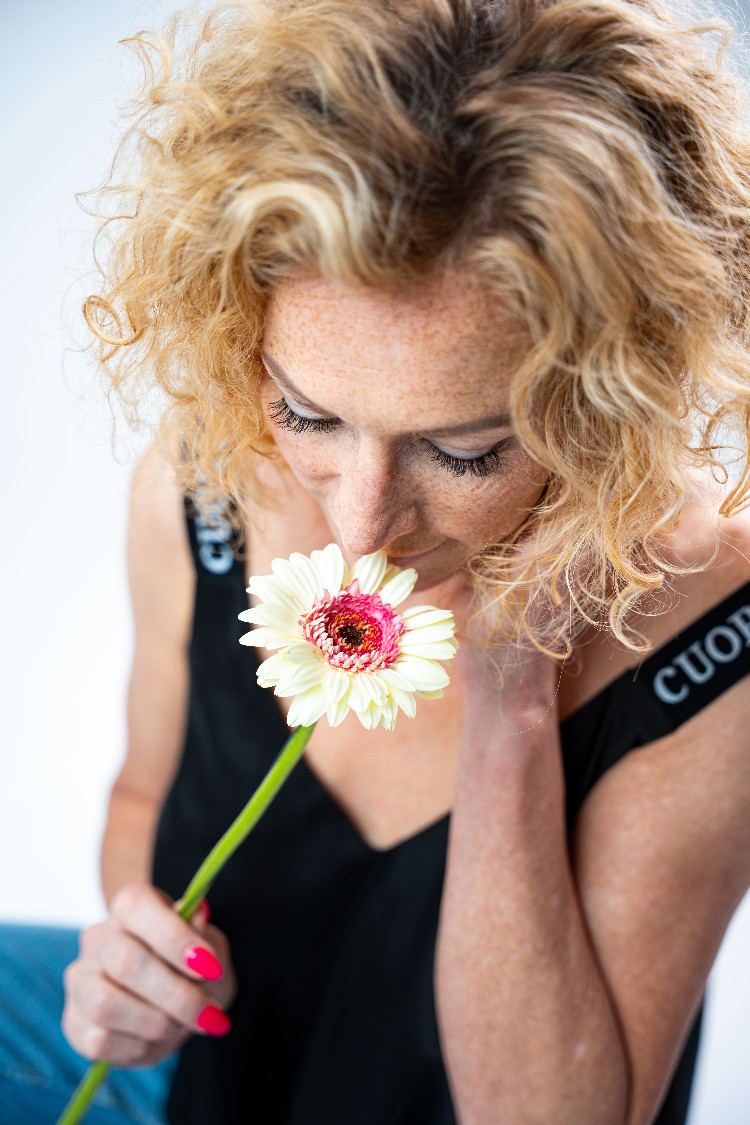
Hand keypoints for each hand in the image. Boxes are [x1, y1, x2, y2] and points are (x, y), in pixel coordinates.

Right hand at [62, 884, 236, 1066]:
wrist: (173, 1006)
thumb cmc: (190, 968)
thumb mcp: (209, 951)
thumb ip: (203, 937)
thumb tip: (197, 913)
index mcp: (129, 907)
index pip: (137, 906)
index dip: (175, 937)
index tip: (211, 967)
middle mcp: (98, 938)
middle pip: (125, 961)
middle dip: (176, 995)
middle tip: (210, 1013)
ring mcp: (80, 980)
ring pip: (105, 1004)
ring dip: (156, 1023)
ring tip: (182, 1026)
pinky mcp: (74, 1022)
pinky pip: (99, 1041)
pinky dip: (138, 1047)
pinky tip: (156, 1040)